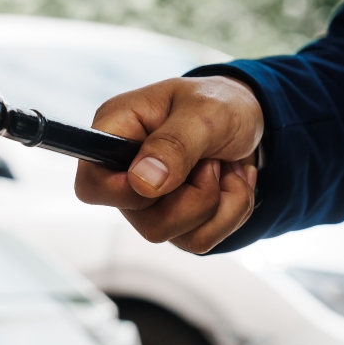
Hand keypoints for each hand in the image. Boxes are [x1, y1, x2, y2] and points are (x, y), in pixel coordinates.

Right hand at [75, 76, 263, 253]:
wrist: (252, 119)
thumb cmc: (220, 103)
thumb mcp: (204, 111)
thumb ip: (173, 144)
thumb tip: (142, 183)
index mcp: (117, 133)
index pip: (91, 185)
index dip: (122, 193)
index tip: (164, 177)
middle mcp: (126, 173)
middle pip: (143, 220)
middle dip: (194, 196)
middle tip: (211, 161)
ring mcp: (149, 202)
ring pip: (173, 235)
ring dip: (218, 203)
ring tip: (224, 168)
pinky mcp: (175, 220)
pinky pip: (198, 241)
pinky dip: (230, 214)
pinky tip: (231, 183)